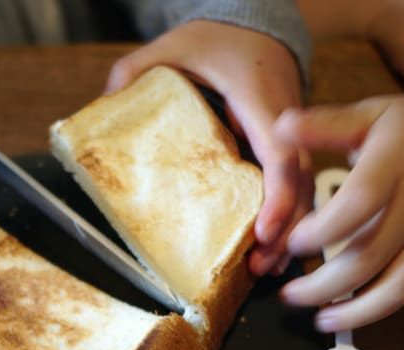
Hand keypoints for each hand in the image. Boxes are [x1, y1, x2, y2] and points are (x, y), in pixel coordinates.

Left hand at [105, 19, 308, 275]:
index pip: (279, 153)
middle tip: (257, 266)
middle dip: (283, 229)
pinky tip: (271, 246)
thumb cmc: (220, 39)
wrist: (259, 24)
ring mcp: (290, 136)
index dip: (277, 196)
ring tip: (263, 268)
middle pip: (298, 184)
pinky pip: (293, 187)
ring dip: (287, 231)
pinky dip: (286, 218)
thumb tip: (103, 106)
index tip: (262, 231)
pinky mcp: (286, 147)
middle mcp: (284, 122)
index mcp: (259, 99)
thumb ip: (137, 71)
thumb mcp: (175, 47)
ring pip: (302, 190)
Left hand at [276, 96, 403, 330]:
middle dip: (324, 282)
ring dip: (356, 310)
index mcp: (395, 160)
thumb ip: (328, 126)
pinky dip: (380, 307)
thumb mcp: (370, 117)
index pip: (360, 200)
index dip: (323, 229)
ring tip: (320, 320)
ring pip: (399, 282)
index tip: (294, 244)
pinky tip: (352, 313)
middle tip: (289, 296)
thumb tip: (283, 127)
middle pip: (372, 252)